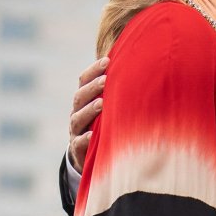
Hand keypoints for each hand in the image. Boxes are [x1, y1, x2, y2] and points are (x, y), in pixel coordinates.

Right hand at [68, 57, 108, 173]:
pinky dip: (84, 139)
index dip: (93, 70)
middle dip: (92, 88)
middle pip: (79, 97)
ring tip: (101, 104)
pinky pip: (78, 143)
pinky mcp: (77, 149)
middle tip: (106, 80)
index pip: (83, 80)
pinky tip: (92, 135)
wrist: (87, 153)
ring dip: (89, 110)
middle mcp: (77, 113)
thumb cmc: (104, 124)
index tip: (107, 61)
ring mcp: (76, 131)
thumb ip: (115, 92)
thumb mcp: (108, 107)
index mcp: (83, 99)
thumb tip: (140, 68)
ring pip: (77, 118)